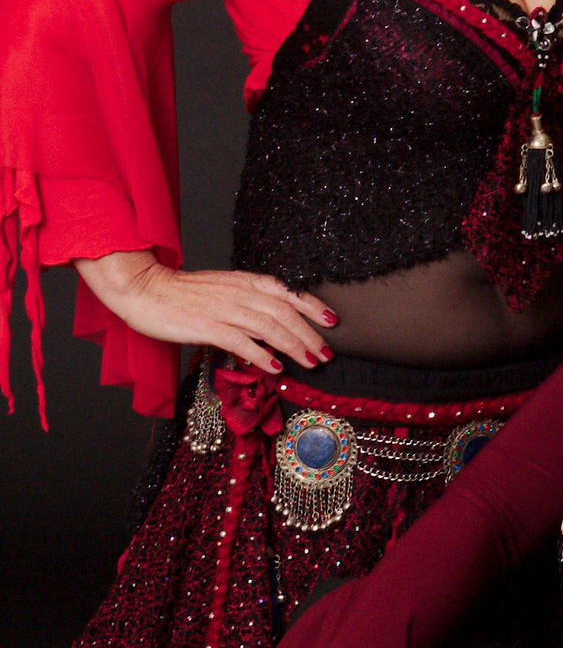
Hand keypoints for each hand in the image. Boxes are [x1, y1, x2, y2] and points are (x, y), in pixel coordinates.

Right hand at [74, 253, 336, 375]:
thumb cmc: (182, 293)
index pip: (287, 291)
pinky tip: (275, 367)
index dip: (313, 306)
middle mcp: (239, 292)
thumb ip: (247, 302)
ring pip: (270, 326)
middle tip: (327, 353)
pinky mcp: (206, 325)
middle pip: (285, 312)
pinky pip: (241, 341)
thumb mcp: (223, 290)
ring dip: (295, 346)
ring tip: (311, 362)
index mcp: (245, 281)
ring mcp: (223, 308)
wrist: (144, 289)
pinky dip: (261, 355)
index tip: (332, 321)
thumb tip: (272, 326)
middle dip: (310, 334)